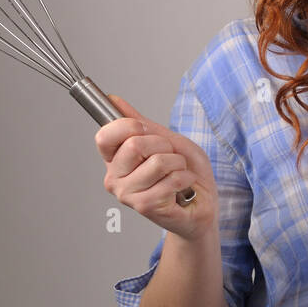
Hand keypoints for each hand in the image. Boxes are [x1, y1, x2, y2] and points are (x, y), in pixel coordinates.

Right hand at [96, 94, 218, 241]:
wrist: (202, 203)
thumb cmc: (184, 172)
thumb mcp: (166, 140)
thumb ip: (141, 123)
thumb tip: (113, 100)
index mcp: (115, 159)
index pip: (105, 135)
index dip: (130, 126)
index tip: (147, 132)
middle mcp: (115, 178)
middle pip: (134, 144)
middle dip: (164, 146)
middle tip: (170, 159)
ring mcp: (127, 194)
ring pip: (158, 162)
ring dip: (179, 164)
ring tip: (177, 174)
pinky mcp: (145, 206)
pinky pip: (172, 179)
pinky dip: (186, 178)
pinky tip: (182, 188)